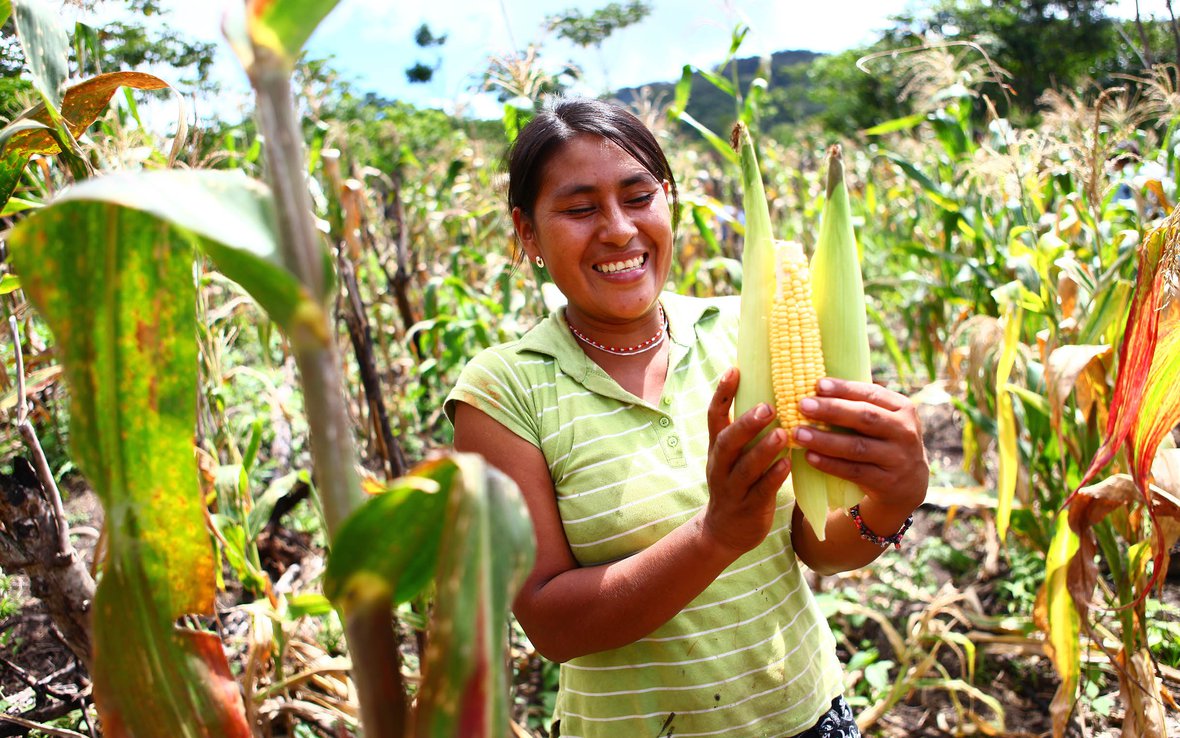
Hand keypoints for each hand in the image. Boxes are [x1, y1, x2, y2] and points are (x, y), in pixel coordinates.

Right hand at [701, 368, 792, 554]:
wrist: (725, 531)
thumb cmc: (739, 484)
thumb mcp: (735, 456)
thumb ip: (748, 432)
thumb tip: (774, 393)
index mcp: (718, 448)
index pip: (714, 416)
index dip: (722, 393)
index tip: (734, 369)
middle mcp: (720, 465)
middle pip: (727, 440)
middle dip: (746, 423)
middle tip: (768, 406)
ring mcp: (732, 488)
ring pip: (745, 467)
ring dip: (764, 449)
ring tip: (783, 433)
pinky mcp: (747, 508)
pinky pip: (760, 490)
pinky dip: (774, 477)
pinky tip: (788, 465)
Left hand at [792, 378, 928, 514]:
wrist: (909, 484)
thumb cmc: (884, 442)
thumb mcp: (884, 420)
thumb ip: (859, 405)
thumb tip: (815, 389)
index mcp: (902, 408)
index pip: (872, 393)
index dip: (844, 389)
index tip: (818, 384)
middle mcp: (904, 431)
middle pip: (865, 417)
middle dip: (832, 410)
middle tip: (802, 405)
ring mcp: (897, 458)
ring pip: (857, 447)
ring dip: (825, 440)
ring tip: (799, 433)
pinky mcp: (887, 482)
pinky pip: (854, 471)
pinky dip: (830, 464)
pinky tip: (810, 457)